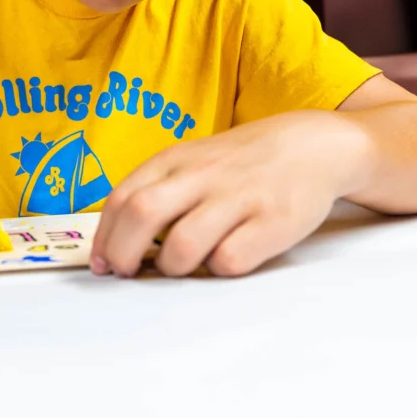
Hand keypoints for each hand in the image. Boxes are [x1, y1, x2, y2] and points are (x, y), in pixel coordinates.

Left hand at [90, 110, 374, 277]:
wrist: (312, 145)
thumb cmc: (241, 163)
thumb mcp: (192, 161)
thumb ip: (157, 190)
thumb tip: (116, 241)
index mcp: (176, 160)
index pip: (122, 197)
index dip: (105, 237)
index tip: (103, 263)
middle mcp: (203, 175)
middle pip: (142, 213)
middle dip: (124, 253)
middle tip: (128, 272)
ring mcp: (238, 197)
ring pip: (183, 244)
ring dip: (173, 266)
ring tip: (184, 264)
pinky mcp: (272, 221)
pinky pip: (230, 260)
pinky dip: (220, 269)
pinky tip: (227, 257)